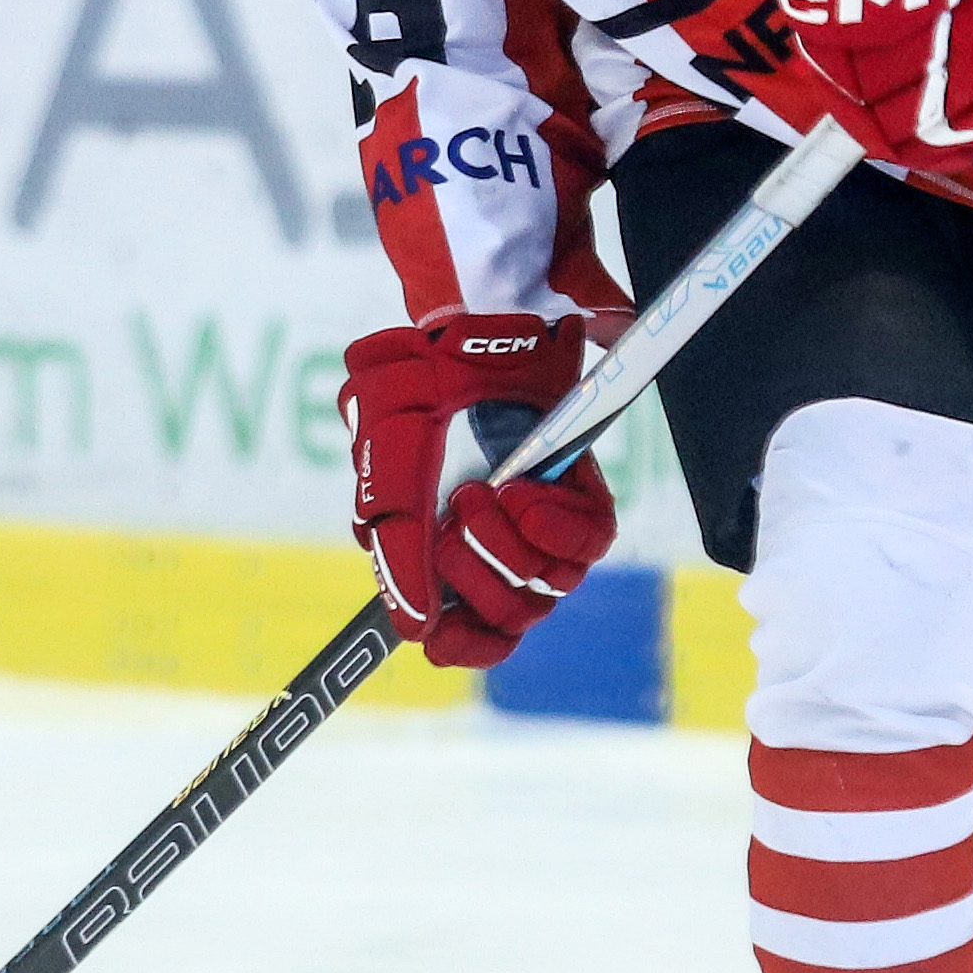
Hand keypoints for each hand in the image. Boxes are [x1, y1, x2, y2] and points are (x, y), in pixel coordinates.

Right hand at [337, 312, 618, 670]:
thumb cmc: (424, 385)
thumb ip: (392, 533)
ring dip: (503, 543)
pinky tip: (523, 489)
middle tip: (456, 507)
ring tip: (482, 489)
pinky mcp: (587, 505)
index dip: (458, 646)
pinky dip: (553, 525)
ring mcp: (546, 531)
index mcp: (445, 552)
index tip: (435, 633)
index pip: (465, 638)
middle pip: (505, 617)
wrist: (477, 326)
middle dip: (472, 568)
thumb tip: (409, 625)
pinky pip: (586, 548)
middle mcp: (501, 551)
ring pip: (542, 590)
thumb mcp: (385, 446)